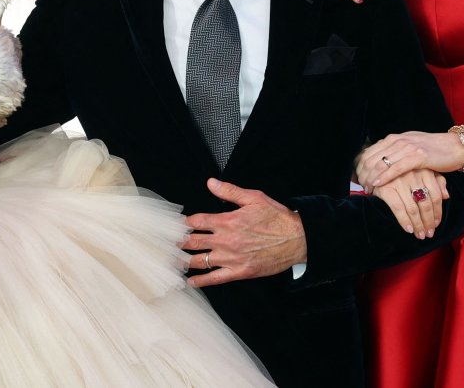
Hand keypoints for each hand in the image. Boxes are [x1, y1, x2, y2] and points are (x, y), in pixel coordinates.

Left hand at [182, 178, 306, 286]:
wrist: (297, 239)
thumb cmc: (277, 218)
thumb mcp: (253, 198)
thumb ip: (229, 191)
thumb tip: (210, 183)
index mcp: (227, 221)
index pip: (196, 221)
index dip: (183, 223)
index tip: (175, 225)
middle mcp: (225, 240)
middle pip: (193, 241)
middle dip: (177, 242)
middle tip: (165, 244)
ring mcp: (231, 258)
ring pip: (199, 261)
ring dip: (183, 261)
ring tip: (171, 261)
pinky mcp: (239, 271)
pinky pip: (215, 278)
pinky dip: (201, 281)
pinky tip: (190, 281)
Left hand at [355, 131, 463, 187]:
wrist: (454, 147)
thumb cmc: (432, 150)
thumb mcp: (408, 148)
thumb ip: (394, 153)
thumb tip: (379, 163)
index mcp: (393, 139)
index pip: (368, 152)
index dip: (360, 167)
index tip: (358, 179)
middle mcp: (397, 141)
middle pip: (370, 158)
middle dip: (363, 174)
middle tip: (361, 187)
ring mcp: (407, 148)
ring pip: (381, 163)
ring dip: (371, 177)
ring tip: (367, 188)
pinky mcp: (418, 156)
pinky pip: (396, 168)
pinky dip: (384, 176)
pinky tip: (377, 183)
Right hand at [368, 169, 447, 238]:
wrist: (375, 164)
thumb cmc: (402, 170)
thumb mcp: (422, 170)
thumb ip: (437, 181)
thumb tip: (446, 196)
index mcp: (424, 171)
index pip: (435, 196)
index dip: (437, 212)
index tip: (436, 224)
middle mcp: (413, 175)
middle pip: (425, 204)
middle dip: (428, 221)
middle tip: (428, 233)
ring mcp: (398, 181)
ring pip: (413, 208)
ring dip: (417, 224)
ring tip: (420, 234)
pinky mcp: (385, 188)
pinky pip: (398, 208)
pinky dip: (404, 220)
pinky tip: (408, 229)